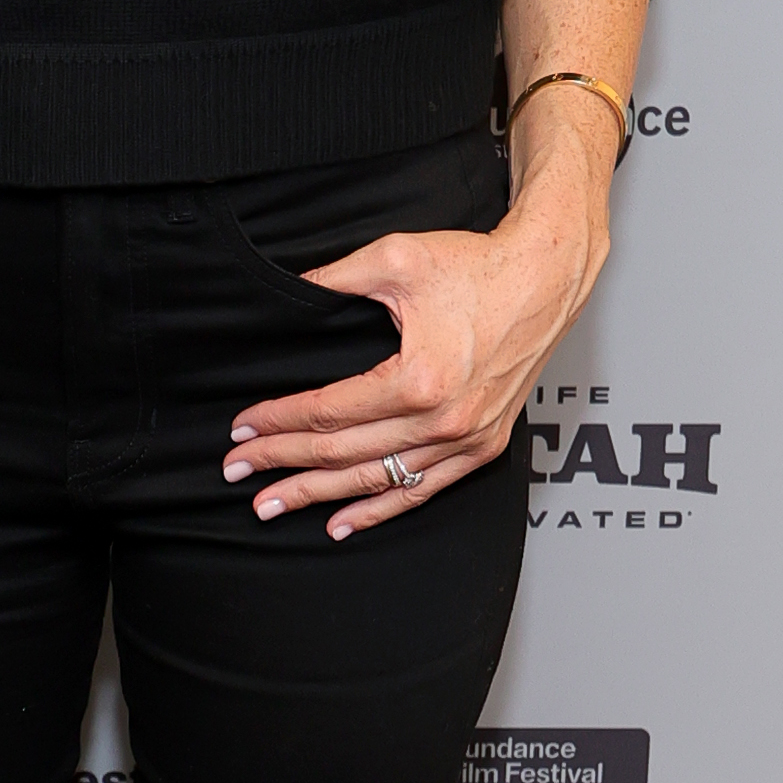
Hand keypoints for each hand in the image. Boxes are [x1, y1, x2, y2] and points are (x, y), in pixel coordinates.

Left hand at [222, 153, 609, 539]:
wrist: (546, 277)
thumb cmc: (479, 265)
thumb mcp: (395, 260)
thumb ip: (334, 279)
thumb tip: (290, 289)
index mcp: (419, 381)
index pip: (327, 412)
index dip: (278, 420)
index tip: (241, 429)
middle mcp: (444, 421)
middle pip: (343, 453)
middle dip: (282, 464)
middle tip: (236, 472)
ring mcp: (466, 439)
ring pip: (377, 480)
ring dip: (319, 496)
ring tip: (271, 505)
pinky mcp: (484, 445)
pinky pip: (422, 489)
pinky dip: (379, 510)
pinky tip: (340, 522)